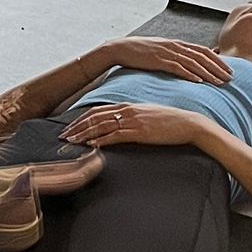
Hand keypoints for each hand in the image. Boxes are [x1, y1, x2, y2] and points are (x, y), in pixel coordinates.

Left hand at [65, 102, 210, 150]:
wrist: (188, 124)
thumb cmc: (169, 121)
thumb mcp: (147, 114)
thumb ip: (131, 117)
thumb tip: (118, 124)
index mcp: (127, 105)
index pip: (97, 111)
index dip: (81, 119)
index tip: (70, 127)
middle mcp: (127, 111)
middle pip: (95, 117)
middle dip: (77, 127)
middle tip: (63, 136)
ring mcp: (132, 121)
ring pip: (101, 126)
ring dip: (84, 135)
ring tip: (71, 142)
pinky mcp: (139, 132)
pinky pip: (115, 136)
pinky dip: (101, 141)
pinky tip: (91, 146)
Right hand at [103, 38, 231, 86]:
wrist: (120, 48)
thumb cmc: (140, 52)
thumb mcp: (161, 50)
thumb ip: (176, 55)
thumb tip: (190, 62)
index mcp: (177, 43)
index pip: (203, 51)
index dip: (218, 60)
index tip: (230, 69)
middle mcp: (175, 46)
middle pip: (202, 56)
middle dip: (218, 68)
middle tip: (230, 78)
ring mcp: (166, 52)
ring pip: (193, 62)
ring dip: (208, 73)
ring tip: (219, 82)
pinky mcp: (157, 60)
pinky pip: (177, 67)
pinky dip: (189, 74)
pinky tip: (199, 81)